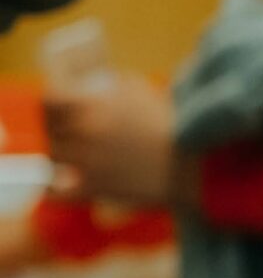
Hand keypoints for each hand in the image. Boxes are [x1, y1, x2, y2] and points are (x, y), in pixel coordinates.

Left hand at [44, 74, 178, 205]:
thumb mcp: (144, 93)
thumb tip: (94, 86)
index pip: (50, 99)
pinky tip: (54, 185)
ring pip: (55, 155)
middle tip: (65, 129)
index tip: (56, 105)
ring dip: (61, 153)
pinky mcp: (96, 188)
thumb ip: (113, 87)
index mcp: (95, 104)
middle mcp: (87, 130)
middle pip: (51, 128)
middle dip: (56, 127)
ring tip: (70, 154)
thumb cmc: (176, 127)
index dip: (50, 102)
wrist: (198, 166)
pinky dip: (52, 189)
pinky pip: (58, 191)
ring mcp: (88, 160)